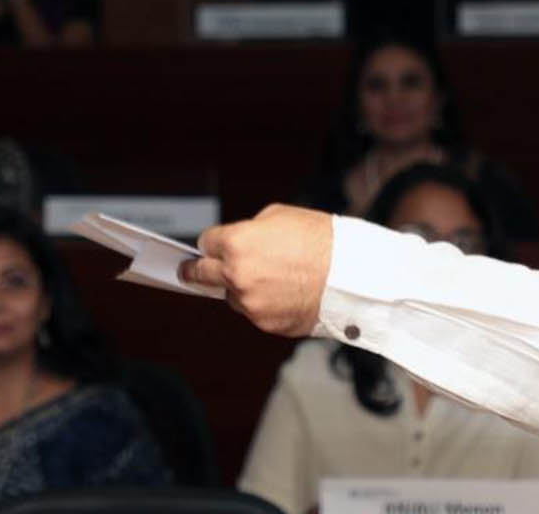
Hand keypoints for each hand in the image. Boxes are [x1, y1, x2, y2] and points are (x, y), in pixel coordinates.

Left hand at [180, 204, 334, 336]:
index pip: (205, 243)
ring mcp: (250, 302)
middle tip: (187, 272)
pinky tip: (284, 293)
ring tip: (269, 279)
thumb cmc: (322, 241)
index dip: (212, 243)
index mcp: (237, 243)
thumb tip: (237, 240)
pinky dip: (263, 304)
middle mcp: (237, 275)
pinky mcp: (265, 323)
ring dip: (240, 288)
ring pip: (231, 296)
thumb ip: (249, 230)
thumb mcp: (279, 216)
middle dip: (195, 271)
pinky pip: (254, 312)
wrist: (351, 274)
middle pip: (201, 274)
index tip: (211, 247)